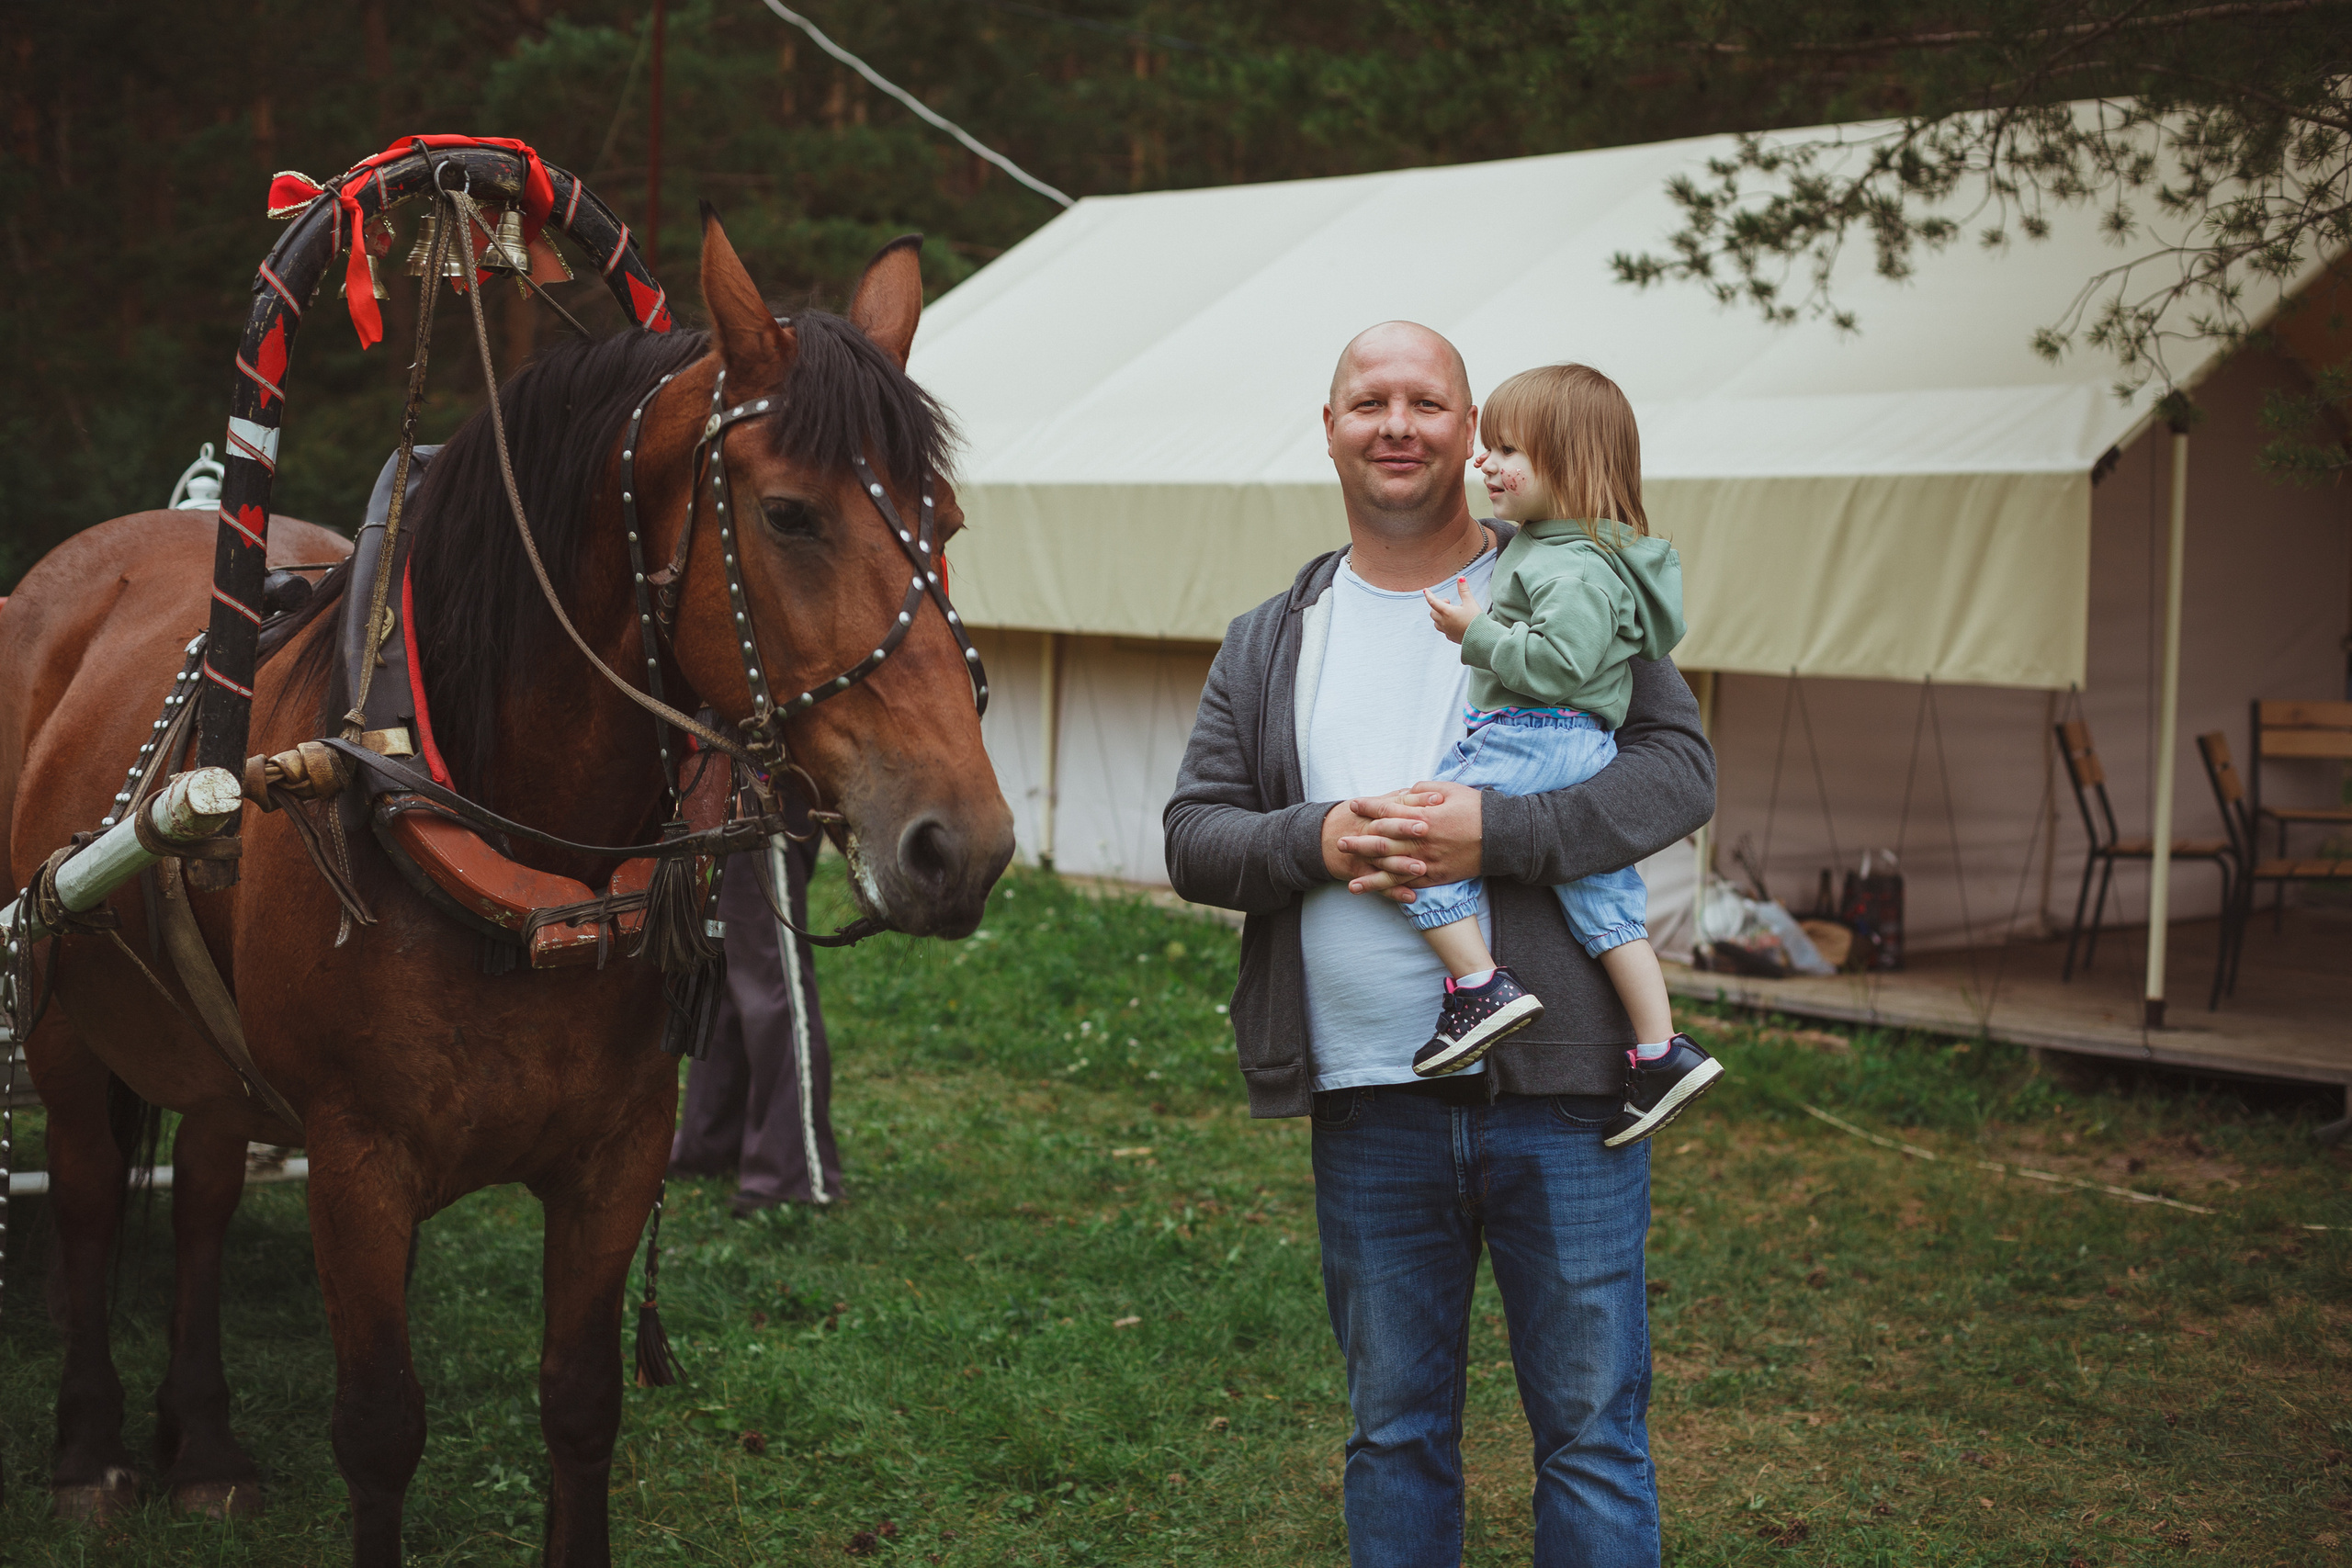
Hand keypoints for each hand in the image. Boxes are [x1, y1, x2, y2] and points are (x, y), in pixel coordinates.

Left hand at [1327, 781, 1483, 901]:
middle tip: (1340, 844)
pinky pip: (1411, 884)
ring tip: (1350, 882)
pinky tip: (1380, 893)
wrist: (1502, 836)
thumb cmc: (1476, 808)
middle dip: (1360, 844)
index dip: (1369, 807)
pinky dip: (1394, 890)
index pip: (1388, 810)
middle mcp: (1421, 841)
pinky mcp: (1437, 877)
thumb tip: (1404, 793)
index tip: (1353, 805)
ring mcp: (1428, 862)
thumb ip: (1423, 791)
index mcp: (1422, 817)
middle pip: (1383, 843)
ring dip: (1370, 877)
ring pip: (1393, 871)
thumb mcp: (1450, 789)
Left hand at [1422, 576, 1479, 643]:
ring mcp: (1447, 631)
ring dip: (1439, 616)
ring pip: (1436, 623)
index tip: (1425, 590)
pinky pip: (1444, 630)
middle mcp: (1444, 622)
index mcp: (1447, 612)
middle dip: (1437, 605)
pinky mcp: (1451, 637)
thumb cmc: (1476, 619)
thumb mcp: (1470, 602)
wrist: (1482, 637)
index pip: (1433, 602)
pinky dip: (1445, 625)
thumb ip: (1464, 590)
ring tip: (1450, 612)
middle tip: (1449, 602)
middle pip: (1433, 613)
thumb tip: (1461, 578)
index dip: (1428, 595)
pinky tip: (1453, 623)